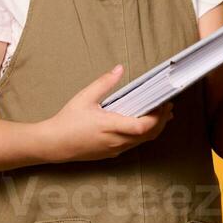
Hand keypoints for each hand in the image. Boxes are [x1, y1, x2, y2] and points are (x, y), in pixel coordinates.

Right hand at [46, 65, 173, 162]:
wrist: (54, 144)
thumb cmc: (68, 120)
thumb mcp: (85, 97)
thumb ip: (104, 83)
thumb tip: (119, 69)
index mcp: (110, 126)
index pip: (142, 127)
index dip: (157, 117)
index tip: (163, 104)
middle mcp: (115, 141)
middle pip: (148, 135)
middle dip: (161, 122)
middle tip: (168, 107)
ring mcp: (114, 149)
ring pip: (142, 142)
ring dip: (154, 129)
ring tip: (161, 114)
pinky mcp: (111, 154)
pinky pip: (133, 145)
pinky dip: (143, 135)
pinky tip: (142, 125)